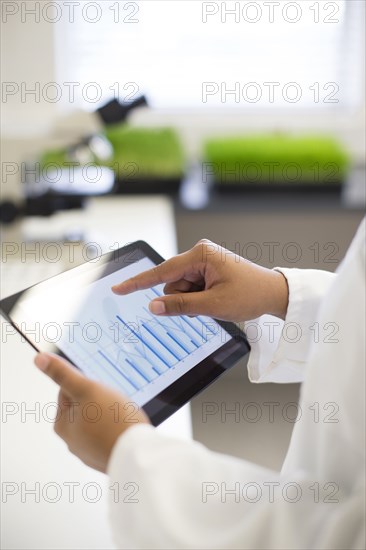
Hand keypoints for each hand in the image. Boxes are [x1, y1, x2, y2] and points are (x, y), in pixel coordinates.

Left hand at [34, 353, 149, 472]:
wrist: (139, 453)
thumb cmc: (114, 422)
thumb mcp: (86, 389)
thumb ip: (63, 374)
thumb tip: (40, 360)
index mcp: (62, 425)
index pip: (69, 390)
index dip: (87, 385)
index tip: (99, 391)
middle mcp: (73, 441)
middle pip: (85, 405)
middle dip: (100, 400)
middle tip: (113, 403)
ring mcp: (91, 450)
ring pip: (100, 419)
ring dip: (110, 413)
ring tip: (121, 415)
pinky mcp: (107, 455)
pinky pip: (111, 433)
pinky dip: (117, 428)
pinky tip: (125, 427)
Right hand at [112, 239, 288, 321]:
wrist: (273, 293)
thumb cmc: (249, 294)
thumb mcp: (212, 305)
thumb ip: (180, 306)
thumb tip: (153, 306)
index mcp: (200, 255)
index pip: (162, 272)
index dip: (138, 282)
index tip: (118, 287)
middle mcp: (199, 254)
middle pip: (172, 283)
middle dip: (183, 298)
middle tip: (207, 303)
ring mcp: (203, 261)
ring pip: (179, 288)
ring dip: (191, 299)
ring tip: (215, 300)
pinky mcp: (206, 269)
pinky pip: (189, 287)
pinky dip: (197, 297)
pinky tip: (214, 298)